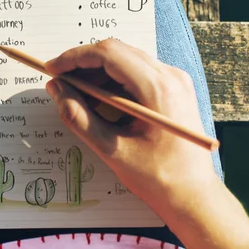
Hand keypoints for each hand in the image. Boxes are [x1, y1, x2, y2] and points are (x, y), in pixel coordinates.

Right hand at [43, 39, 219, 214]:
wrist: (195, 197)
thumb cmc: (158, 178)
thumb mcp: (111, 149)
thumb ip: (78, 116)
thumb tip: (56, 89)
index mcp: (158, 88)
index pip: (109, 54)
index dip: (75, 57)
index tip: (52, 68)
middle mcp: (169, 76)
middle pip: (116, 51)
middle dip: (83, 63)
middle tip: (60, 80)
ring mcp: (174, 80)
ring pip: (125, 59)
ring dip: (97, 71)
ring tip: (76, 93)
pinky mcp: (173, 87)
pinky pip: (136, 71)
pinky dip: (112, 80)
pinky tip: (98, 99)